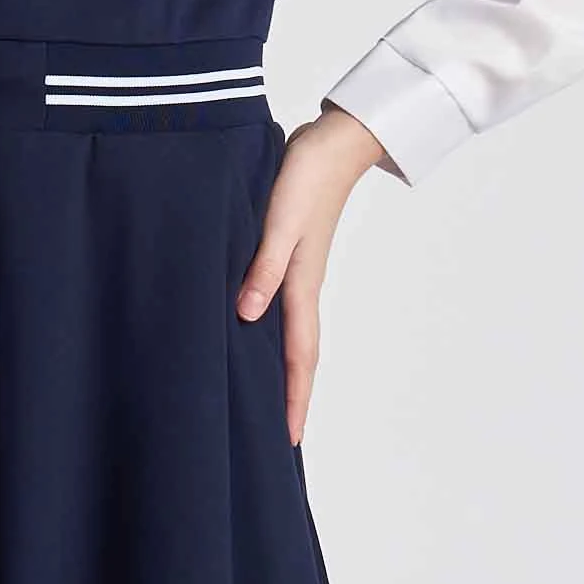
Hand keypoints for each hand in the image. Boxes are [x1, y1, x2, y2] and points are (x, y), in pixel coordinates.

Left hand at [235, 104, 390, 445]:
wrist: (334, 141)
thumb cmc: (306, 176)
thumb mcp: (279, 221)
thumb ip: (264, 267)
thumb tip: (249, 316)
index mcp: (300, 286)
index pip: (298, 358)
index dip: (293, 400)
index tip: (289, 442)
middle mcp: (301, 288)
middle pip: (298, 357)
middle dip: (291, 399)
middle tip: (283, 440)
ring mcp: (298, 274)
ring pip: (291, 336)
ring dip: (284, 371)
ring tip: (270, 401)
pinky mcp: (290, 257)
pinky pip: (283, 310)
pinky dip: (274, 336)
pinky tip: (256, 336)